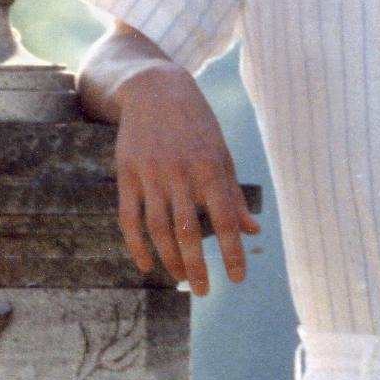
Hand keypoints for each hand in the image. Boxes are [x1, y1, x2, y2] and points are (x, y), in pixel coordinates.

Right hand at [111, 62, 259, 294]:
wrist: (153, 88)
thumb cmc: (196, 124)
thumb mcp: (222, 152)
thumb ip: (234, 194)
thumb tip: (253, 231)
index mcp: (209, 166)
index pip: (224, 219)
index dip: (232, 252)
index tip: (238, 278)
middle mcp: (179, 172)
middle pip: (187, 231)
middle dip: (196, 266)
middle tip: (202, 292)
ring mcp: (150, 173)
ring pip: (158, 229)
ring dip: (169, 259)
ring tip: (179, 278)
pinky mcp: (126, 173)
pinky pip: (129, 217)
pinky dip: (136, 245)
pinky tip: (145, 264)